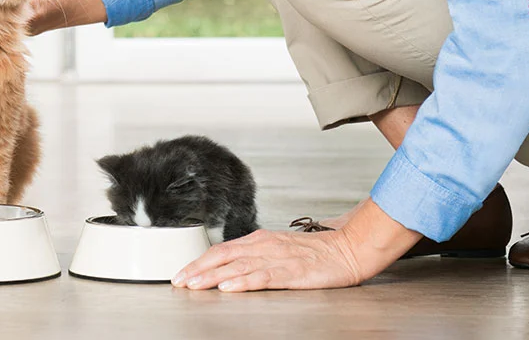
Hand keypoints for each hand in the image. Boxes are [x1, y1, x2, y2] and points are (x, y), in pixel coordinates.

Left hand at [171, 199, 419, 291]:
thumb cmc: (316, 251)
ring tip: (193, 286)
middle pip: (222, 258)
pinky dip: (243, 282)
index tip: (182, 273)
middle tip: (178, 281)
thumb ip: (255, 256)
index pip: (221, 250)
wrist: (349, 248)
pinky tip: (229, 288)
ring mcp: (278, 259)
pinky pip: (263, 278)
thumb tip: (228, 266)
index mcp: (259, 240)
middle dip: (197, 270)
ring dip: (212, 277)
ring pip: (237, 268)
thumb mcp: (278, 248)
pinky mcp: (292, 273)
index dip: (199, 262)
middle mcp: (264, 246)